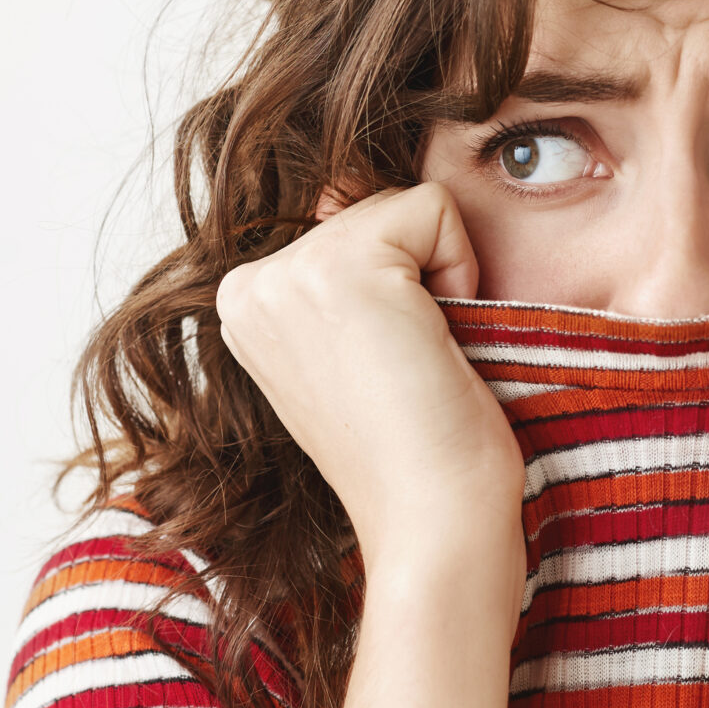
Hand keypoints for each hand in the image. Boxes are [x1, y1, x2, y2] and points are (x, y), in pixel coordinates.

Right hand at [212, 182, 524, 580]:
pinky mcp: (342, 266)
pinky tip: (435, 346)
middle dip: (417, 278)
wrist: (433, 523)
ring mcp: (286, 273)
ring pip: (404, 207)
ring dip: (439, 279)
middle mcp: (248, 285)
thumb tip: (345, 184)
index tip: (387, 371)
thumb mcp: (363, 350)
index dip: (399, 290)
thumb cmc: (420, 452)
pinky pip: (435, 207)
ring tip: (418, 362)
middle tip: (407, 370)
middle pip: (374, 208)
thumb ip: (346, 277)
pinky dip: (461, 270)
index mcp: (247, 308)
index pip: (349, 227)